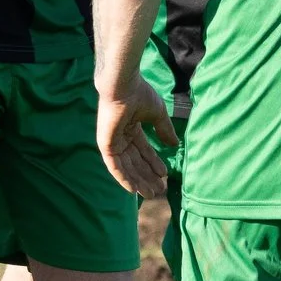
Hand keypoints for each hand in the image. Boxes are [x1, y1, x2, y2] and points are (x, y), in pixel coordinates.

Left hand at [97, 79, 177, 200]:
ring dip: (138, 181)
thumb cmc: (140, 95)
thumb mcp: (157, 115)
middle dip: (147, 176)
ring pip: (127, 167)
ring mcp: (112, 142)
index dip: (154, 163)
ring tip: (151, 193)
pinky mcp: (106, 146)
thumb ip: (165, 130)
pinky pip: (115, 167)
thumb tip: (175, 145)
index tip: (164, 175)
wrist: (124, 87)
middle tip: (159, 190)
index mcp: (131, 128)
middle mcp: (121, 137)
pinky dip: (124, 179)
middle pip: (135, 162)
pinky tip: (134, 190)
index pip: (143, 150)